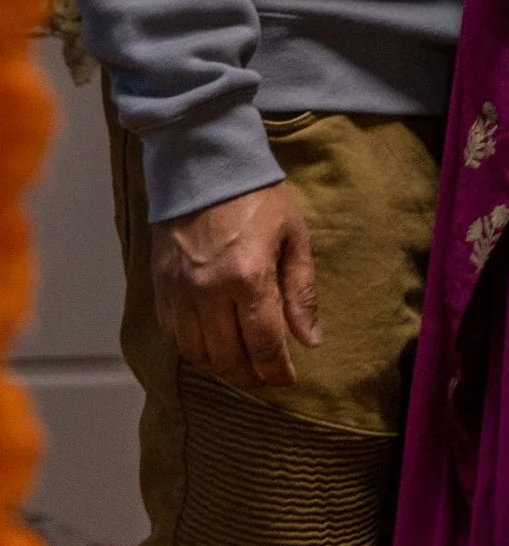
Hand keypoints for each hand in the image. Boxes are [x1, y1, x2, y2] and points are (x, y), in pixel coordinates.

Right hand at [150, 181, 319, 389]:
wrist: (204, 166)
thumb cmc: (257, 197)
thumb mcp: (293, 236)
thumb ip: (301, 291)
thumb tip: (311, 340)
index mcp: (249, 277)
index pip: (264, 344)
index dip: (278, 370)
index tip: (288, 380)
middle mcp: (210, 293)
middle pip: (230, 359)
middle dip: (252, 376)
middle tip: (267, 378)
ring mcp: (180, 294)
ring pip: (200, 355)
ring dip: (223, 369)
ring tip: (243, 366)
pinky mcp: (160, 290)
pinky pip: (175, 338)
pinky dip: (195, 351)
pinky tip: (212, 347)